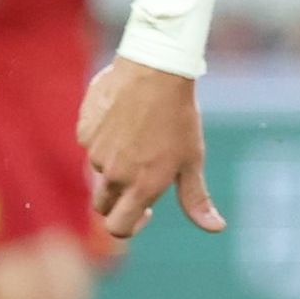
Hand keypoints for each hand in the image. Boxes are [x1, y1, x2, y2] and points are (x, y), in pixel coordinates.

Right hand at [79, 57, 223, 239]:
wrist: (155, 71)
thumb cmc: (179, 117)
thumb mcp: (192, 160)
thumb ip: (196, 199)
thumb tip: (215, 228)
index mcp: (140, 187)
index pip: (118, 227)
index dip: (130, 226)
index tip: (145, 212)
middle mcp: (113, 175)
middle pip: (103, 205)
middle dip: (118, 200)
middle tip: (140, 176)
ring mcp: (94, 152)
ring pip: (98, 170)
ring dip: (114, 164)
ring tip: (140, 136)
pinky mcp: (84, 130)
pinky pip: (91, 143)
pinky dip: (104, 139)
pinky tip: (124, 119)